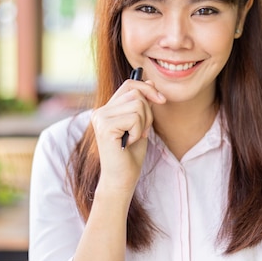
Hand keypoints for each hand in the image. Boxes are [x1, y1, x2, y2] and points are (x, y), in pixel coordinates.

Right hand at [90, 79, 165, 193]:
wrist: (122, 179)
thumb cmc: (130, 155)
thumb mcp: (140, 124)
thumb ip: (142, 104)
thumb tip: (150, 81)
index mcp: (106, 109)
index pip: (129, 85)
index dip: (147, 89)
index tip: (161, 100)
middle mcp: (100, 111)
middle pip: (136, 94)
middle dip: (148, 113)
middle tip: (141, 132)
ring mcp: (100, 118)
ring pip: (137, 105)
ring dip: (143, 124)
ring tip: (135, 137)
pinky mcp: (105, 126)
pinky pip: (134, 118)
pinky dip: (138, 131)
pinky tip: (129, 142)